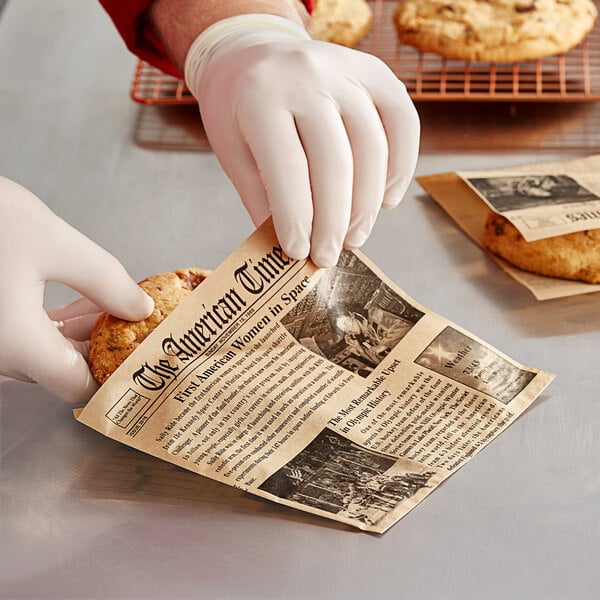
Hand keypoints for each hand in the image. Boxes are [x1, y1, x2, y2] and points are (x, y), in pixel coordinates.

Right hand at [0, 176, 153, 402]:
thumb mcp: (53, 242)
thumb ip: (105, 280)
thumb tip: (142, 309)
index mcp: (19, 346)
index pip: (79, 388)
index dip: (117, 377)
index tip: (147, 357)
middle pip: (64, 368)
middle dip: (106, 348)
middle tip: (143, 327)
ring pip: (46, 351)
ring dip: (85, 334)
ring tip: (120, 308)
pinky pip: (25, 335)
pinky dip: (57, 324)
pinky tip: (84, 302)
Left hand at [184, 15, 419, 266]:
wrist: (254, 51)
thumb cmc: (238, 108)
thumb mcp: (233, 151)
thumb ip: (262, 197)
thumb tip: (294, 248)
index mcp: (260, 97)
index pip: (287, 170)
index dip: (296, 219)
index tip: (298, 253)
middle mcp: (307, 77)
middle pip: (335, 164)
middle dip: (334, 222)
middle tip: (328, 255)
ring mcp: (346, 70)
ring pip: (373, 149)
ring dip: (366, 205)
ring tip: (353, 236)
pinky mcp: (376, 72)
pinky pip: (403, 123)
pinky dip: (400, 168)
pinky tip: (385, 200)